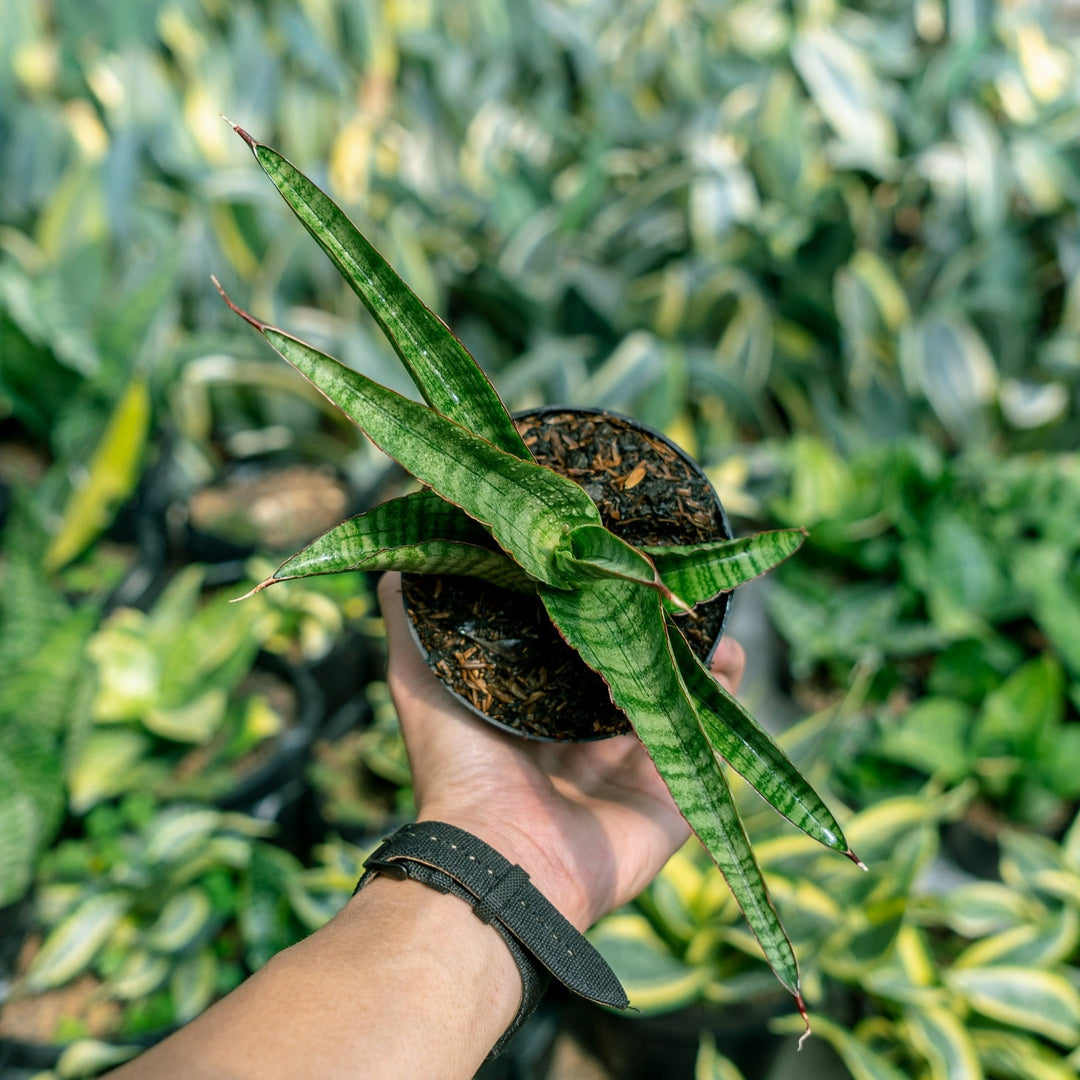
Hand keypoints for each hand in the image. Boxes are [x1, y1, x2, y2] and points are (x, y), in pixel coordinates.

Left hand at [378, 573, 745, 928]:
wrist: (499, 858)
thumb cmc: (456, 766)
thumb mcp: (419, 680)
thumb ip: (410, 620)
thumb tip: (395, 559)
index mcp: (538, 710)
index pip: (576, 645)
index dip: (595, 604)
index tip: (611, 557)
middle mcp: (585, 736)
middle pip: (631, 666)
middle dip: (653, 624)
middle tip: (670, 575)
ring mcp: (631, 766)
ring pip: (676, 695)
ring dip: (696, 651)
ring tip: (708, 606)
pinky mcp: (670, 794)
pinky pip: (707, 739)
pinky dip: (723, 695)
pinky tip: (729, 652)